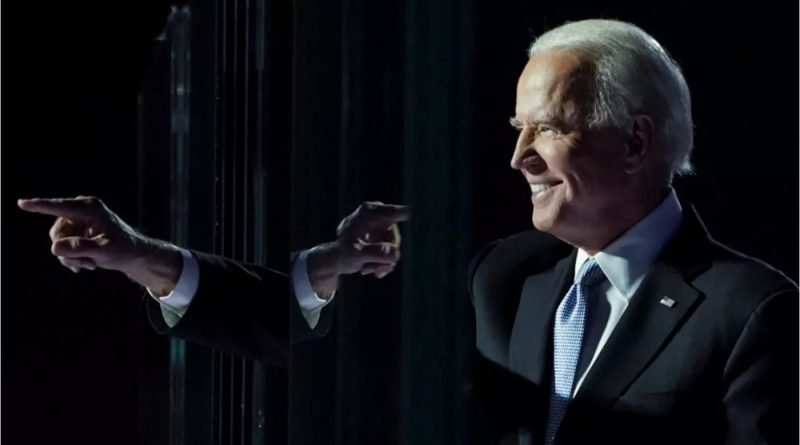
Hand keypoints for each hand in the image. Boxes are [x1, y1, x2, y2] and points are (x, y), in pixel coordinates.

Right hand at [17, 196, 180, 293]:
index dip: (40, 206)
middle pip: (57, 233)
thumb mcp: (105, 251)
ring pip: (57, 241)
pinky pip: (61, 245)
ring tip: (90, 264)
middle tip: (86, 265)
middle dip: (68, 252)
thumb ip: (81, 248)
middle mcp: (81, 209)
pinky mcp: (75, 228)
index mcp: (90, 208)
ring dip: (71, 257)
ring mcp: (77, 218)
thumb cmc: (123, 250)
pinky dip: (72, 257)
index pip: (61, 207)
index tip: (21, 203)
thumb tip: (55, 247)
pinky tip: (86, 264)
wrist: (132, 254)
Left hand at [307, 201, 409, 295]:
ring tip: (368, 269)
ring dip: (382, 262)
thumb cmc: (343, 253)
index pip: (398, 212)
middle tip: (376, 270)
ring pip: (394, 248)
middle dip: (386, 256)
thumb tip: (395, 254)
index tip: (427, 214)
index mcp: (371, 212)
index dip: (414, 215)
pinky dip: (383, 262)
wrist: (336, 258)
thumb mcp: (355, 254)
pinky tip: (371, 268)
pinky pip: (392, 252)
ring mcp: (384, 226)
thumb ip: (374, 252)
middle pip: (395, 238)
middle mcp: (379, 215)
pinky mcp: (385, 236)